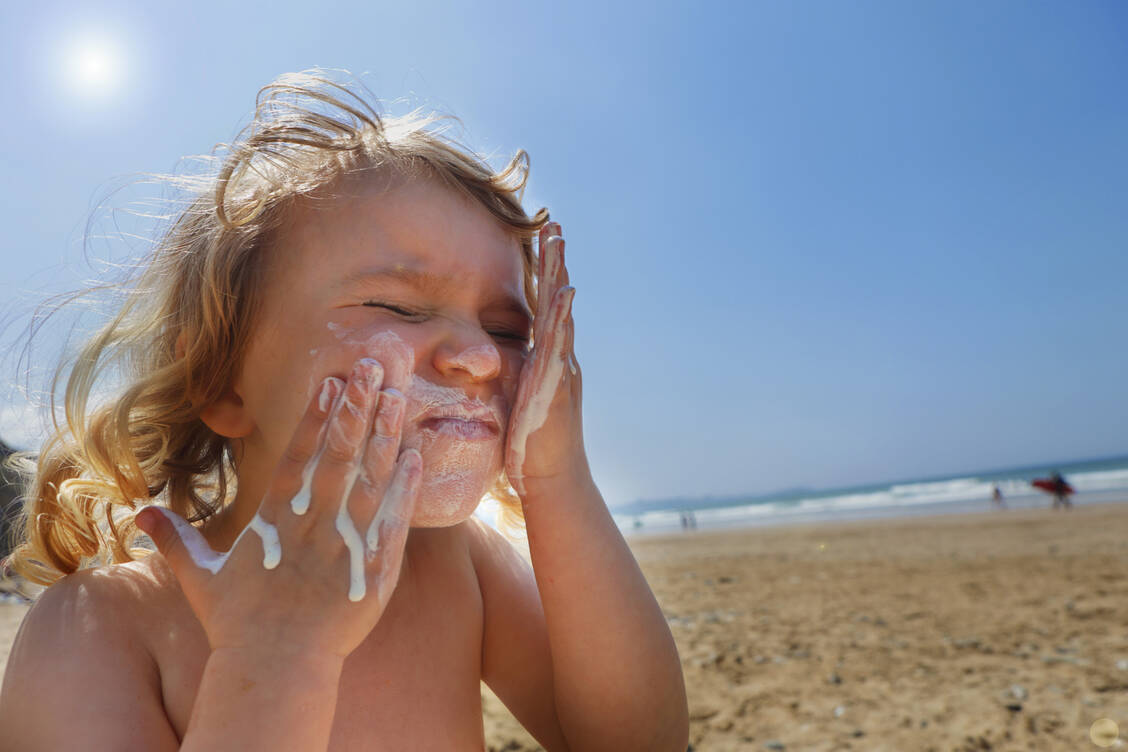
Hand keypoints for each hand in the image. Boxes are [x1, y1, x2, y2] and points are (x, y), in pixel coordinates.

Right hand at [135, 357, 421, 659]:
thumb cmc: (237, 624)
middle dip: (355, 407)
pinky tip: (416, 456)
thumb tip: (140, 514)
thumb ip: (176, 540)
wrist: (274, 668)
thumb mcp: (199, 578)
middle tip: (373, 366)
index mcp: (275, 518)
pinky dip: (405, 488)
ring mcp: (345, 543)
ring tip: (398, 396)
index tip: (331, 381)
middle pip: (339, 454)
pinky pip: (394, 520)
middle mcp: (312, 522)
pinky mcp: (374, 569)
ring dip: (384, 435)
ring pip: (370, 478)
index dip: (316, 415)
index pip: (299, 454)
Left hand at [505, 222, 587, 497]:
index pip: (543, 308)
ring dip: (559, 274)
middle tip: (552, 222)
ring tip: (558, 241)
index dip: (542, 274)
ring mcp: (562, 369)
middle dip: (554, 261)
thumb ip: (506, 377)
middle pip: (556, 300)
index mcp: (546, 360)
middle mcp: (559, 358)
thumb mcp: (513, 402)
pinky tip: (564, 290)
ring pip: (561, 313)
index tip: (540, 240)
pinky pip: (561, 343)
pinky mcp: (558, 384)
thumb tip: (484, 362)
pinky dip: (563, 315)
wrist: (551, 481)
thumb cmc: (527, 447)